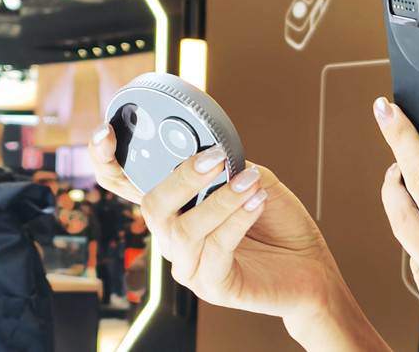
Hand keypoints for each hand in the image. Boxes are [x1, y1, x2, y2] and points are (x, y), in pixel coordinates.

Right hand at [88, 129, 332, 317]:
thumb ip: (230, 165)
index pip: (125, 184)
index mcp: (176, 208)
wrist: (312, 266)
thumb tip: (214, 148)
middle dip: (182, 177)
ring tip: (250, 182)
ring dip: (220, 199)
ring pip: (185, 229)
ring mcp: (190, 264)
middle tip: (215, 157)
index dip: (105, 159)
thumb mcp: (254, 179)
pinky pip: (215, 250)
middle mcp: (174, 236)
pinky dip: (237, 220)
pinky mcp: (213, 285)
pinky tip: (256, 202)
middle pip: (152, 205)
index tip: (107, 131)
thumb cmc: (279, 224)